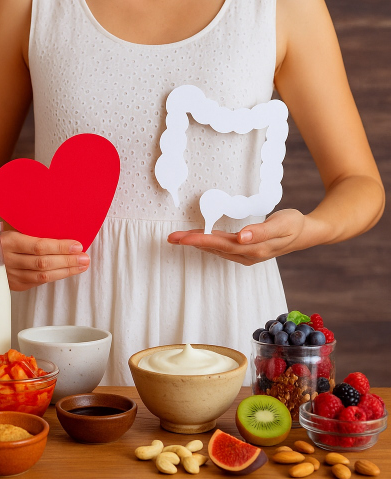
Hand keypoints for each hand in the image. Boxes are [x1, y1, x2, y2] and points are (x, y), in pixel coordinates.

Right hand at [0, 231, 89, 290]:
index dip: (60, 247)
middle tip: (85, 258)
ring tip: (81, 266)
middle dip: (67, 261)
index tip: (77, 246)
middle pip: (43, 263)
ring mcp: (10, 275)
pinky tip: (67, 271)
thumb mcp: (13, 229)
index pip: (39, 246)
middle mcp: (7, 260)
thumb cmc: (2, 237)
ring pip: (42, 277)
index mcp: (8, 241)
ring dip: (65, 271)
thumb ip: (33, 232)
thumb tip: (64, 233)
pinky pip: (38, 282)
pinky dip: (54, 276)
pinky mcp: (14, 286)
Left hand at [167, 209, 306, 265]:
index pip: (220, 244)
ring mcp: (246, 254)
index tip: (182, 238)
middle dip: (192, 242)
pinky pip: (223, 248)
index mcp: (253, 248)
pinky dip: (209, 243)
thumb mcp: (282, 224)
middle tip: (171, 238)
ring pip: (217, 249)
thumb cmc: (294, 225)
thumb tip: (241, 237)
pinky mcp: (246, 251)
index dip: (200, 240)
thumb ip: (261, 231)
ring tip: (179, 238)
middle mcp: (247, 254)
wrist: (307, 233)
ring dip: (198, 243)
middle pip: (214, 248)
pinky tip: (201, 239)